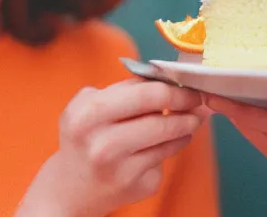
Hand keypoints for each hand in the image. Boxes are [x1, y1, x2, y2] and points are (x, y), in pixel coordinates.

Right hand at [16, 78, 202, 216]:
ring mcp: (120, 170)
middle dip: (186, 106)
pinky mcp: (136, 187)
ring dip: (186, 126)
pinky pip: (165, 159)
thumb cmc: (84, 134)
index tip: (189, 84)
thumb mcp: (89, 103)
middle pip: (161, 120)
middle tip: (197, 100)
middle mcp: (102, 145)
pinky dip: (173, 146)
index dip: (174, 88)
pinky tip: (171, 141)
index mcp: (88, 115)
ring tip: (191, 118)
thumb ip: (125, 88)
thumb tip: (167, 78)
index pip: (145, 95)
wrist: (68, 187)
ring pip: (168, 140)